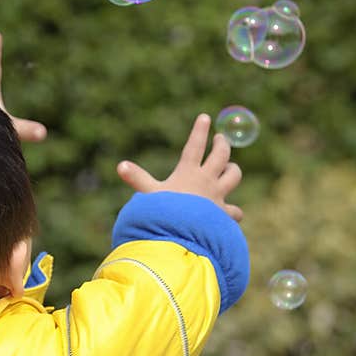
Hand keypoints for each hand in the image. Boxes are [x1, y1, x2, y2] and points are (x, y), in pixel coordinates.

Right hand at [117, 114, 243, 221]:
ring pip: (234, 175)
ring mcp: (217, 197)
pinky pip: (234, 211)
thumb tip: (120, 166)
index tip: (204, 117)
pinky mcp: (224, 215)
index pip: (195, 146)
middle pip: (222, 154)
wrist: (183, 237)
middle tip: (220, 138)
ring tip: (229, 169)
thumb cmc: (164, 214)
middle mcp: (206, 181)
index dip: (199, 130)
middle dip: (222, 143)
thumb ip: (136, 179)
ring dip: (233, 170)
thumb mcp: (148, 195)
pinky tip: (229, 213)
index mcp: (188, 172)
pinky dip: (233, 212)